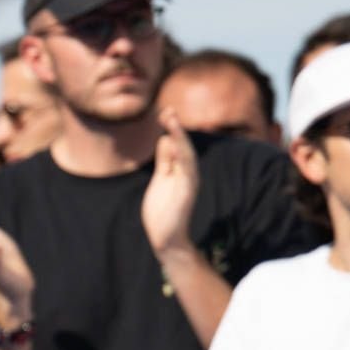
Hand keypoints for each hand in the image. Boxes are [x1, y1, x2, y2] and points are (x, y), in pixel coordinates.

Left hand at [144, 115, 199, 253]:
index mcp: (180, 170)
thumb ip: (165, 161)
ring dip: (179, 136)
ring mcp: (189, 182)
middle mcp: (187, 173)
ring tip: (171, 119)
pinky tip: (175, 141)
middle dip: (175, 127)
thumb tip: (166, 138)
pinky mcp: (187, 192)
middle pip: (183, 145)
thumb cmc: (163, 211)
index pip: (176, 144)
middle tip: (167, 110)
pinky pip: (187, 169)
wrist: (166, 239)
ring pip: (187, 154)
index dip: (171, 128)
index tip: (164, 112)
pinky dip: (182, 154)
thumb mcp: (161, 180)